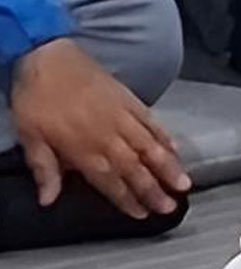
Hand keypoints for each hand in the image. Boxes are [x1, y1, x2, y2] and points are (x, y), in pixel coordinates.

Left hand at [10, 39, 191, 218]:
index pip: (110, 181)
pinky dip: (166, 137)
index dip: (126, 199)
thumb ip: (44, 168)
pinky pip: (152, 122)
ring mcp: (123, 117)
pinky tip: (176, 149)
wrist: (45, 54)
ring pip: (151, 148)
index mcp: (83, 148)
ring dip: (168, 168)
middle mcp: (108, 136)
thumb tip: (48, 198)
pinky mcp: (130, 99)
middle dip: (154, 190)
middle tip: (170, 207)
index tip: (141, 213)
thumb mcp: (29, 135)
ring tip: (184, 184)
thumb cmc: (35, 95)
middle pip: (136, 168)